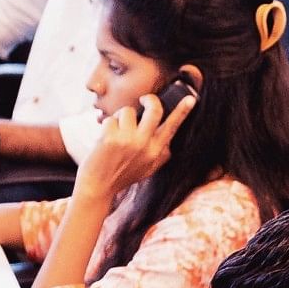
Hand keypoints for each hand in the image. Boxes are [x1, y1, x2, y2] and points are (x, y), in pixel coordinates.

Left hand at [75, 91, 188, 205]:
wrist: (98, 187)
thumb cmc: (122, 176)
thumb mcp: (148, 169)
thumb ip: (161, 155)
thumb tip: (171, 142)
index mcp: (155, 151)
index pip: (172, 127)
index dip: (182, 111)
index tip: (190, 99)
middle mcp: (144, 145)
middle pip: (154, 109)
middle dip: (149, 99)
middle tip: (143, 99)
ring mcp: (128, 140)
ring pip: (128, 111)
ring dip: (120, 118)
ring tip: (115, 133)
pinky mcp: (110, 138)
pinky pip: (110, 119)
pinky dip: (105, 126)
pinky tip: (103, 140)